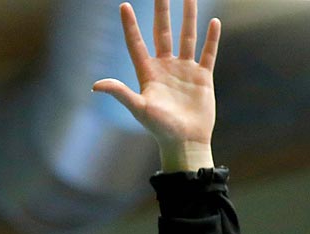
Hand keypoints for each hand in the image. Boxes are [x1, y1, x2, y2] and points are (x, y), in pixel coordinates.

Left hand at [92, 0, 218, 170]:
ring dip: (188, 16)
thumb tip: (96, 85)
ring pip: (187, 36)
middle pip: (162, 32)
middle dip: (162, 11)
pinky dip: (211, 38)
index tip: (124, 6)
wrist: (185, 142)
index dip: (129, 26)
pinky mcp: (202, 77)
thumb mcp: (139, 109)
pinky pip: (208, 53)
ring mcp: (185, 70)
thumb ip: (120, 93)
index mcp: (148, 74)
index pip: (136, 44)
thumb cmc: (160, 129)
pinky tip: (213, 21)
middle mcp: (165, 68)